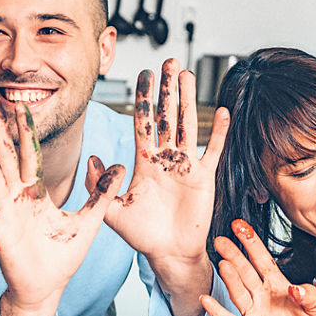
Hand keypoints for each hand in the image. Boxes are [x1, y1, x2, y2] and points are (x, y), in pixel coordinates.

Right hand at [0, 95, 125, 311]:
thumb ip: (102, 195)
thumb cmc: (60, 258)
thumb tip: (120, 167)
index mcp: (35, 194)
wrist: (46, 289)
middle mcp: (16, 199)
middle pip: (5, 156)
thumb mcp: (88, 222)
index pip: (28, 154)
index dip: (24, 130)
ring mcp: (5, 214)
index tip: (19, 104)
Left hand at [87, 60, 229, 288]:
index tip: (145, 75)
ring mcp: (186, 165)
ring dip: (189, 100)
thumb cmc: (142, 235)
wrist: (168, 253)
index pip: (143, 123)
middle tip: (169, 62)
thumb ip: (100, 185)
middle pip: (167, 116)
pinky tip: (221, 112)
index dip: (144, 99)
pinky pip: (213, 150)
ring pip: (188, 125)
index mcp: (144, 163)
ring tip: (188, 75)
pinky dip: (218, 132)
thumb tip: (94, 157)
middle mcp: (165, 159)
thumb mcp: (113, 211)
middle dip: (167, 89)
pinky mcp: (204, 177)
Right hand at [200, 219, 315, 315]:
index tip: (239, 226)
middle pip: (245, 272)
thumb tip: (294, 288)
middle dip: (234, 255)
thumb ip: (310, 296)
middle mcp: (262, 297)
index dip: (251, 243)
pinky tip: (206, 299)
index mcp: (279, 287)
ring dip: (230, 278)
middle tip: (221, 240)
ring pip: (238, 292)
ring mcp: (253, 314)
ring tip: (223, 263)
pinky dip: (217, 311)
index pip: (262, 260)